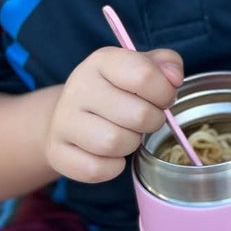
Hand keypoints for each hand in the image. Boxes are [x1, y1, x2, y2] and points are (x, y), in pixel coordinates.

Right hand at [47, 47, 183, 183]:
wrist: (72, 114)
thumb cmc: (118, 90)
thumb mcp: (143, 66)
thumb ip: (168, 63)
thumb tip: (174, 78)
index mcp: (102, 61)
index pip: (144, 76)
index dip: (164, 93)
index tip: (163, 98)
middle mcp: (78, 87)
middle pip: (138, 115)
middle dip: (152, 122)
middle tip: (146, 119)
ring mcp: (63, 120)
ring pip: (114, 143)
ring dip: (131, 144)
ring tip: (127, 134)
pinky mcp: (56, 151)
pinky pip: (96, 169)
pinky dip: (112, 167)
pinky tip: (111, 154)